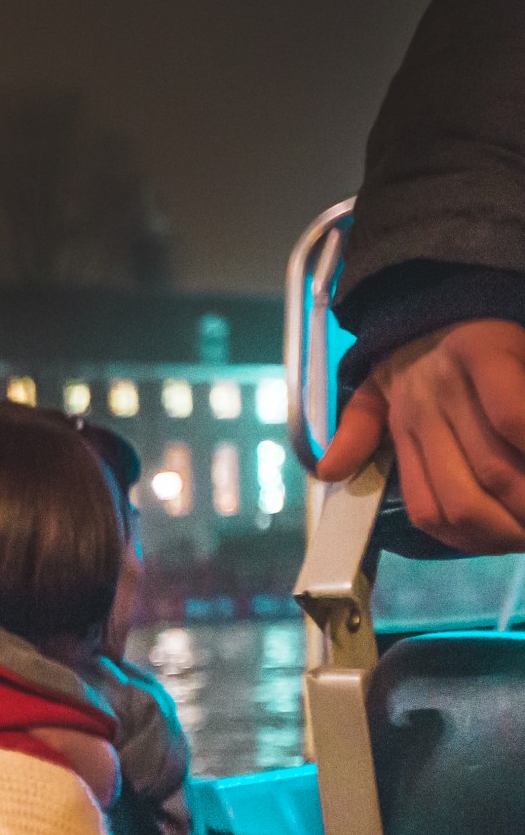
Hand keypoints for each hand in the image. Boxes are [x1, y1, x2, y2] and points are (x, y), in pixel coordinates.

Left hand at [319, 318, 524, 551]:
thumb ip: (358, 431)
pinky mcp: (488, 355)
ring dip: (524, 500)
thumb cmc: (414, 349)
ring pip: (493, 467)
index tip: (508, 544)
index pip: (429, 506)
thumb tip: (329, 470)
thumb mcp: (375, 389)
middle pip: (468, 495)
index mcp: (402, 426)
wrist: (436, 290)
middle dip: (511, 527)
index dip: (473, 537)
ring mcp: (454, 385)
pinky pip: (511, 417)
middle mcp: (423, 411)